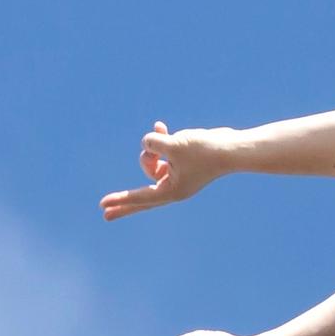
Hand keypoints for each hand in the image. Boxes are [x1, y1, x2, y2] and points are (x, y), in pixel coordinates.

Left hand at [102, 123, 233, 220]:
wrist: (232, 148)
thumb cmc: (205, 151)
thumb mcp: (174, 145)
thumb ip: (153, 143)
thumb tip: (147, 142)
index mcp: (172, 190)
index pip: (140, 197)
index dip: (120, 199)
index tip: (102, 206)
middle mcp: (174, 185)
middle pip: (143, 192)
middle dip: (125, 198)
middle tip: (103, 210)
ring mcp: (179, 174)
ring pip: (152, 160)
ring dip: (154, 146)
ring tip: (163, 133)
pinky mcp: (183, 161)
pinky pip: (163, 152)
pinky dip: (161, 140)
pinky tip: (159, 125)